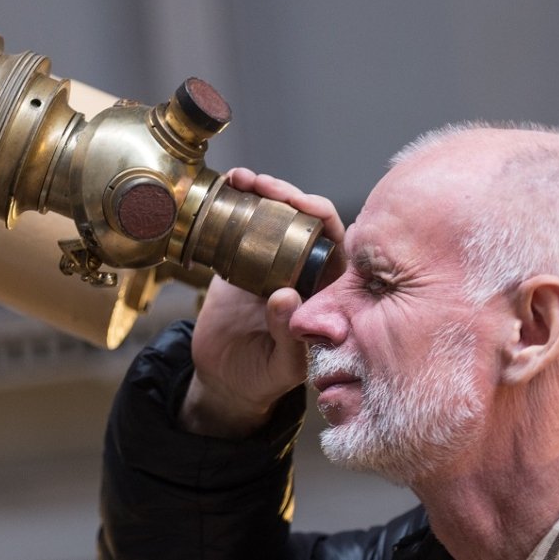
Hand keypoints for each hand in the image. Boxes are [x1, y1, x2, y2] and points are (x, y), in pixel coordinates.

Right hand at [179, 169, 344, 437]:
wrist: (224, 380)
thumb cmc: (263, 377)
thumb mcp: (282, 366)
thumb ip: (287, 334)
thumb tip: (285, 295)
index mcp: (326, 289)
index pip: (335, 239)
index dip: (318, 215)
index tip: (296, 202)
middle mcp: (302, 269)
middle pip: (302, 216)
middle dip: (284, 193)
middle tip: (260, 184)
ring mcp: (270, 262)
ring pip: (272, 215)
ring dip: (259, 192)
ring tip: (239, 179)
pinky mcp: (239, 261)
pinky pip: (239, 226)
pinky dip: (232, 206)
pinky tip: (223, 191)